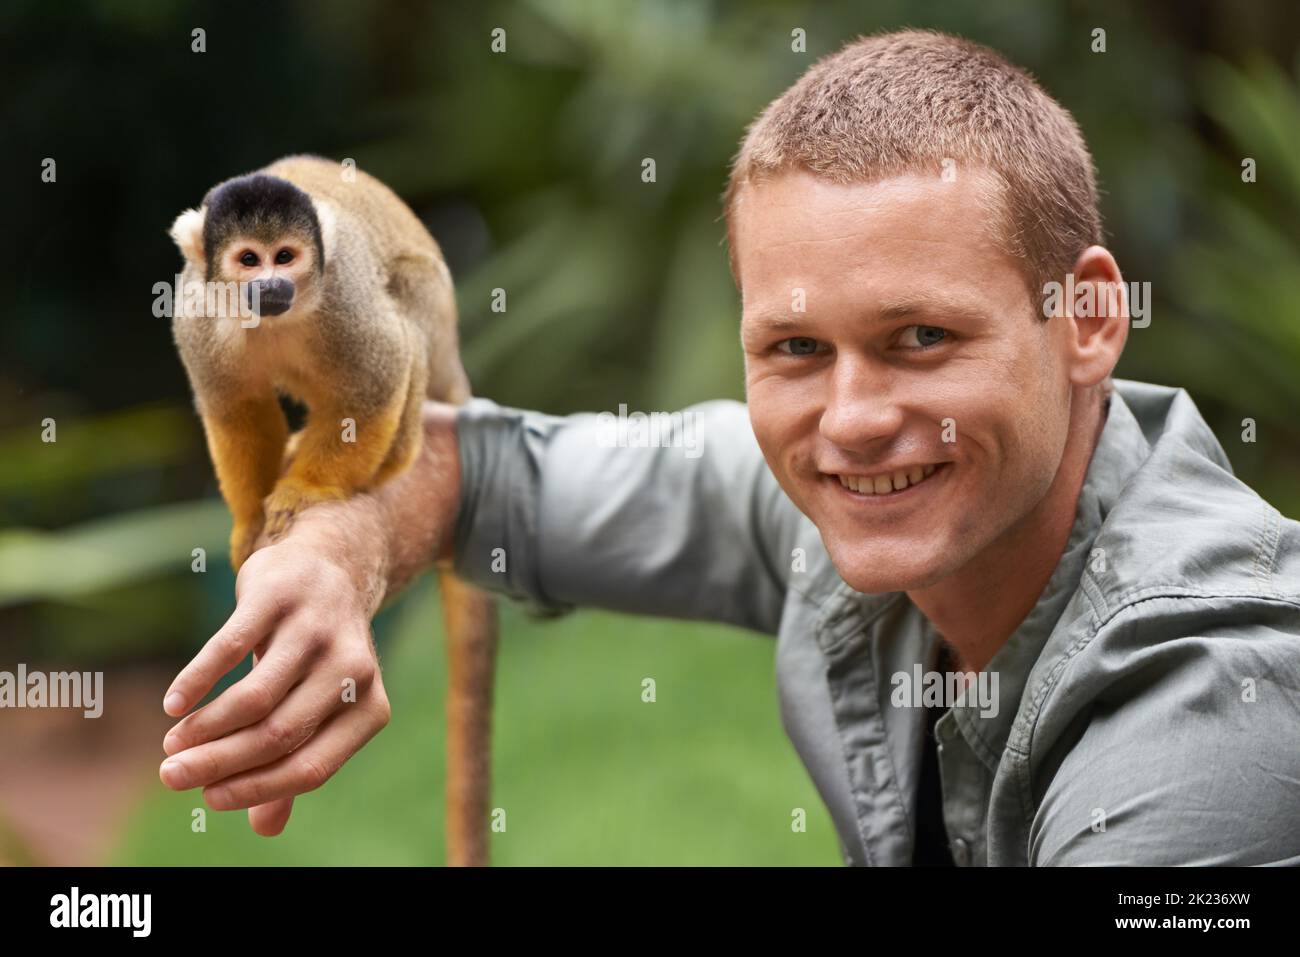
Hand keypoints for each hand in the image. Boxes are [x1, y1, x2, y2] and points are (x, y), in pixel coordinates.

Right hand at [159, 400, 460, 835]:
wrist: (332, 564)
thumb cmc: (319, 653)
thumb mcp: (320, 705)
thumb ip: (295, 760)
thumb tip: (265, 828)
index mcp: (369, 706)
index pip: (311, 767)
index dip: (256, 788)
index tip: (208, 799)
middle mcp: (352, 669)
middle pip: (278, 735)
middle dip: (219, 763)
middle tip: (171, 777)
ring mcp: (317, 628)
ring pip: (255, 698)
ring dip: (206, 728)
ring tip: (172, 744)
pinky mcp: (280, 596)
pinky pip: (231, 646)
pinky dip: (198, 680)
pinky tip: (175, 704)